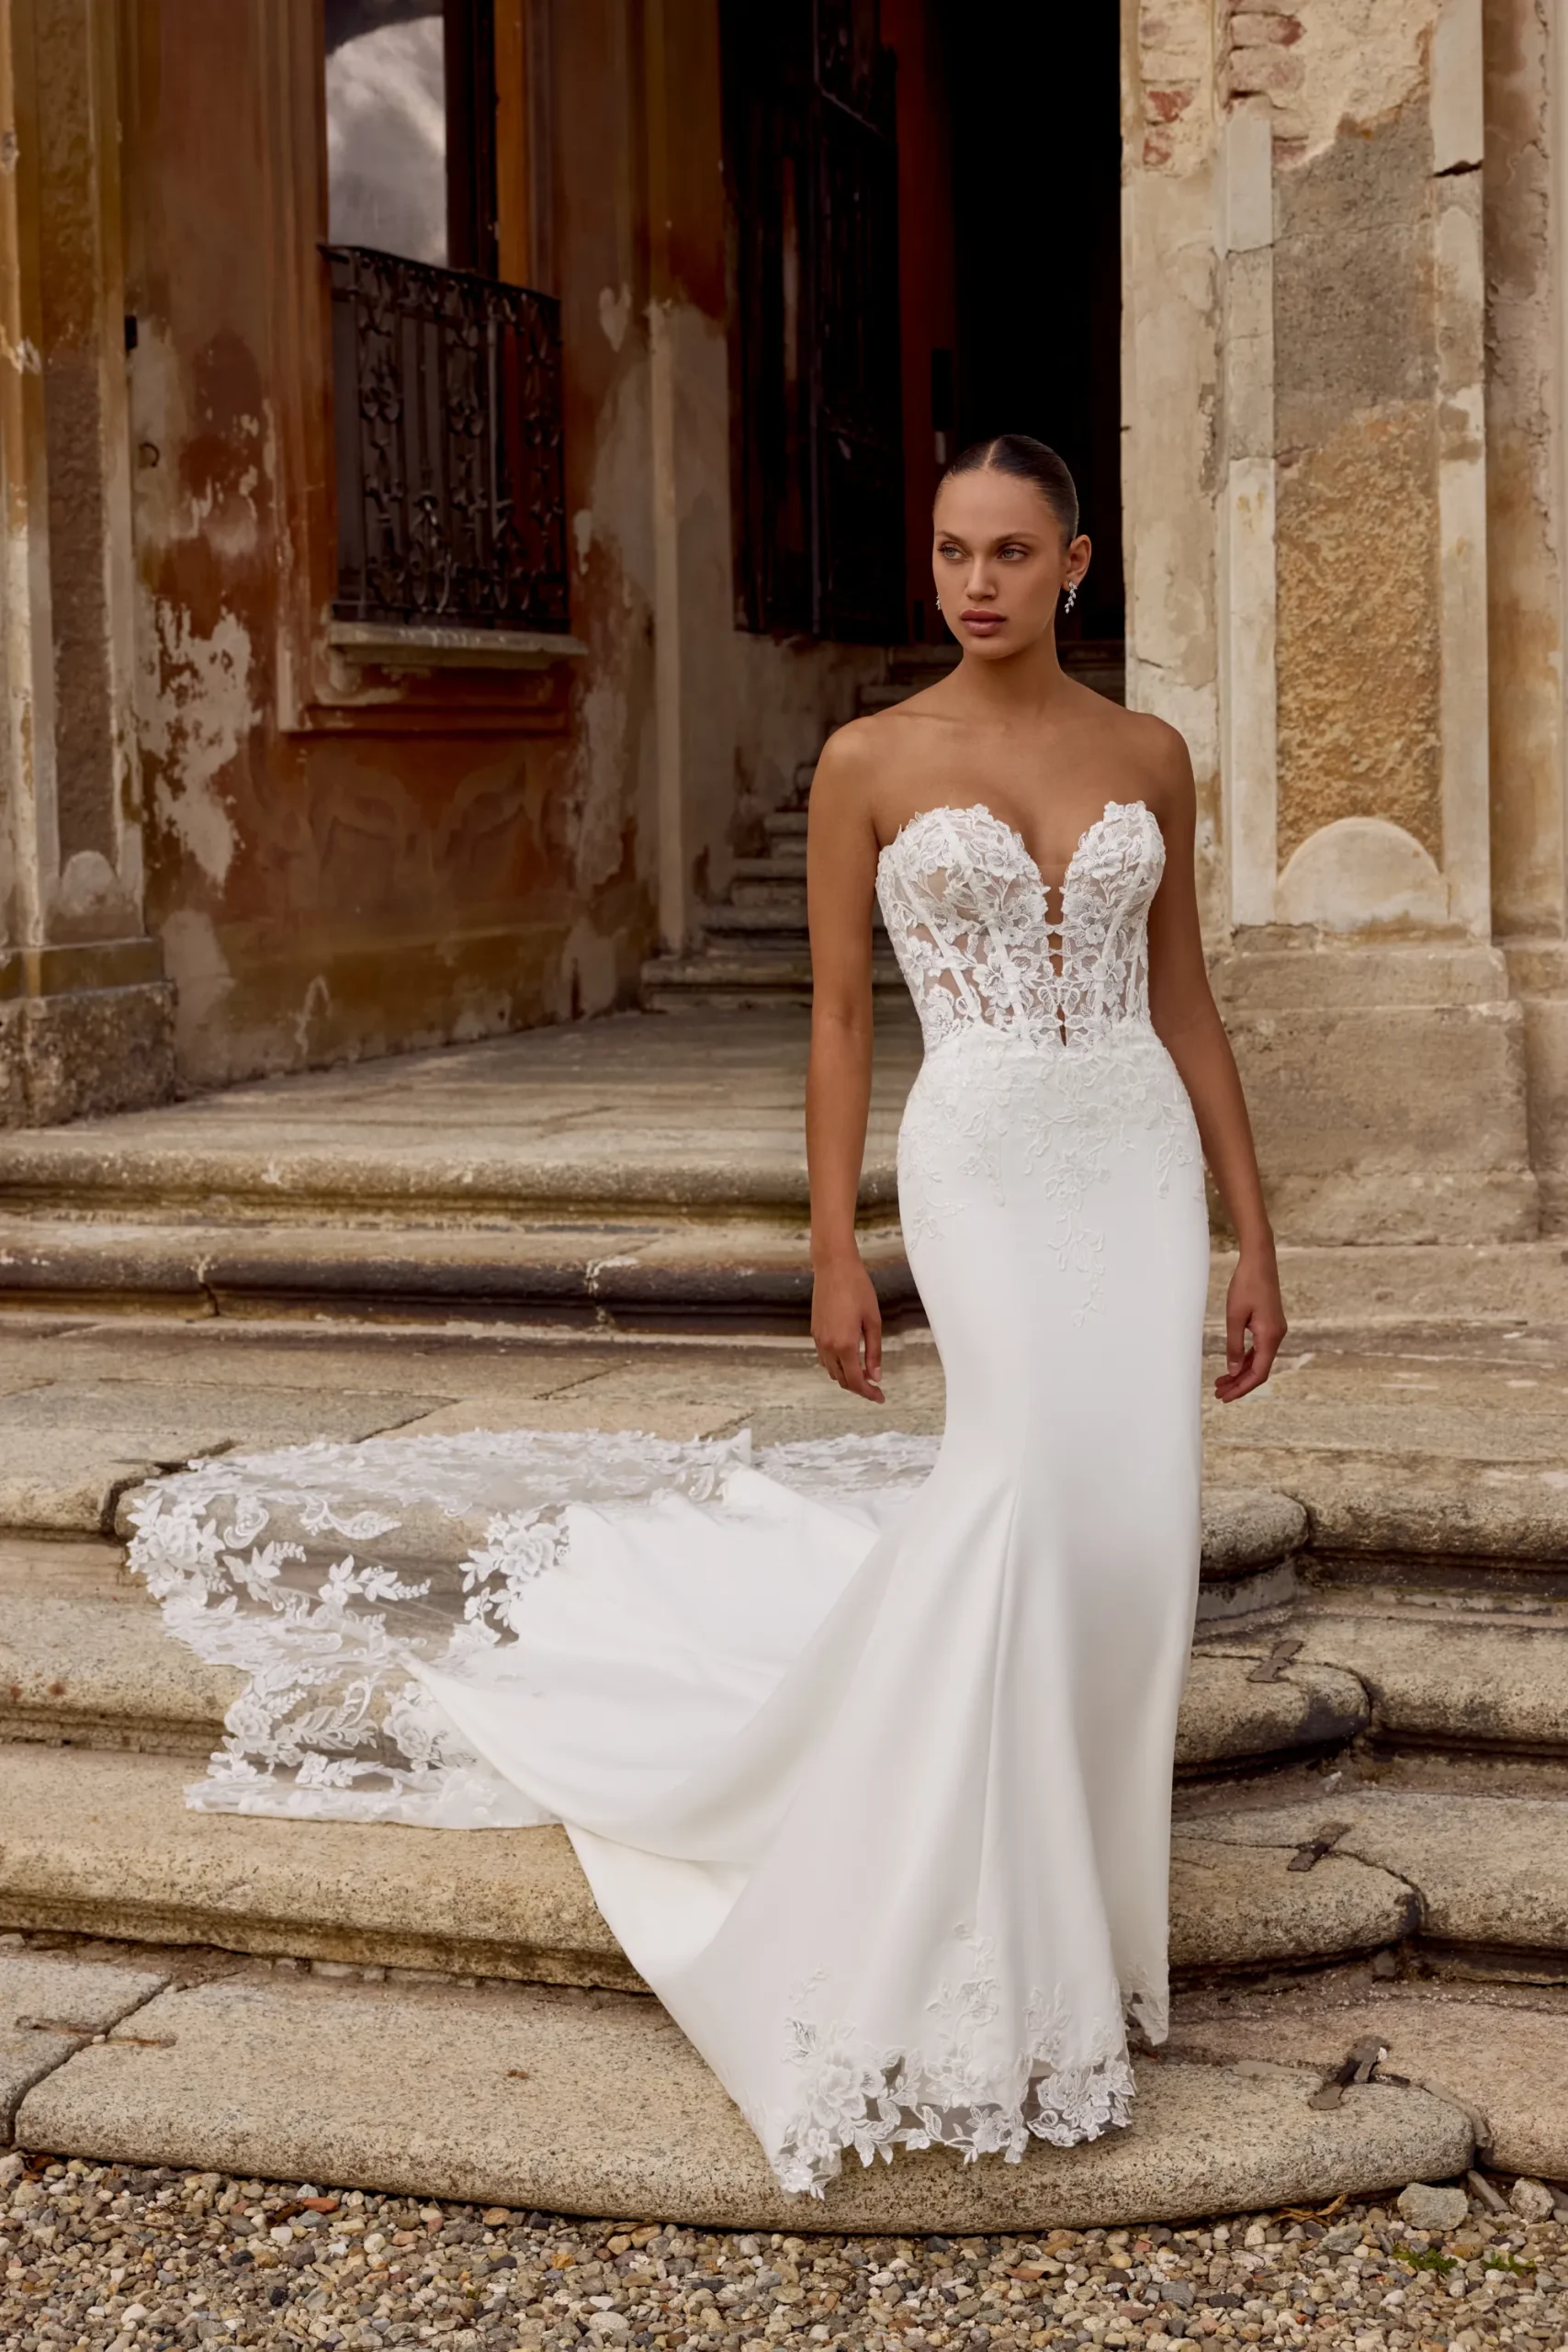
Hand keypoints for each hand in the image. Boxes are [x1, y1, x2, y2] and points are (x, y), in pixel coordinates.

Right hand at [811, 1255, 883, 1401]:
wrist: (833, 1267)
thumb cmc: (857, 1289)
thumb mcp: (873, 1321)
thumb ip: (874, 1351)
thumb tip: (876, 1375)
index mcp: (845, 1344)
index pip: (856, 1380)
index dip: (869, 1393)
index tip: (880, 1397)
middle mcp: (828, 1346)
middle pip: (842, 1380)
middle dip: (859, 1387)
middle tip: (875, 1387)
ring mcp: (819, 1339)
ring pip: (831, 1371)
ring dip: (847, 1377)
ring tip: (865, 1373)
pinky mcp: (815, 1331)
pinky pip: (824, 1358)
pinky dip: (836, 1366)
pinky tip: (849, 1359)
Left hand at [1215, 1247, 1285, 1402]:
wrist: (1259, 1261)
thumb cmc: (1246, 1285)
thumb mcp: (1235, 1317)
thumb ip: (1234, 1345)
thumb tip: (1233, 1370)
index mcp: (1270, 1336)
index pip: (1259, 1373)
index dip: (1242, 1388)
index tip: (1225, 1396)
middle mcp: (1277, 1336)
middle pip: (1259, 1370)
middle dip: (1240, 1384)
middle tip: (1219, 1394)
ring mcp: (1275, 1330)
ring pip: (1259, 1360)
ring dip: (1241, 1372)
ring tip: (1221, 1382)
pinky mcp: (1270, 1324)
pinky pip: (1259, 1349)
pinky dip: (1246, 1359)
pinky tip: (1233, 1365)